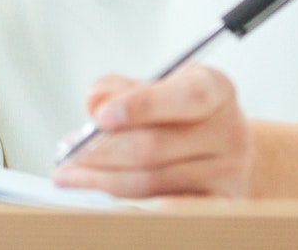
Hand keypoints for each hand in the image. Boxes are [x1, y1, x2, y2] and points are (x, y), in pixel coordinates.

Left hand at [52, 67, 252, 199]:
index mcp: (216, 89)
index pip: (184, 97)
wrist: (226, 146)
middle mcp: (229, 130)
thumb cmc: (182, 112)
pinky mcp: (220, 205)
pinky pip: (171, 212)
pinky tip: (105, 199)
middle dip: (101, 152)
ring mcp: (228, 172)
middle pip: (155, 146)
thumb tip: (94, 100)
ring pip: (152, 181)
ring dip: (103, 180)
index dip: (142, 106)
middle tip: (68, 154)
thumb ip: (122, 88)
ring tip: (72, 174)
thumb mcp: (157, 86)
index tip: (100, 116)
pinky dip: (134, 207)